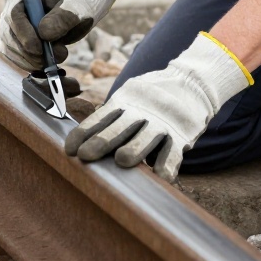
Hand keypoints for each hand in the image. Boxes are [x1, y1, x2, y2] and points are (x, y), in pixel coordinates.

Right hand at [0, 0, 117, 71]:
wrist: (78, 9)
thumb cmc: (77, 3)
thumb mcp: (76, 7)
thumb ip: (62, 18)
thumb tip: (44, 34)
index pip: (14, 16)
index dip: (24, 35)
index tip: (40, 50)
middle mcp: (11, 10)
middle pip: (10, 36)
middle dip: (30, 52)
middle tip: (54, 58)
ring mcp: (11, 27)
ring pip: (12, 50)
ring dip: (33, 60)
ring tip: (58, 56)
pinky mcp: (16, 42)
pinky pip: (17, 58)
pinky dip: (31, 64)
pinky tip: (48, 63)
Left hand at [64, 32, 252, 180]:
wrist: (192, 83)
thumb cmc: (151, 98)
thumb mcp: (130, 97)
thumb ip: (112, 115)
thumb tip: (83, 139)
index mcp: (124, 102)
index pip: (100, 118)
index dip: (83, 133)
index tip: (69, 149)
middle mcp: (141, 111)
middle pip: (119, 128)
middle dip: (101, 142)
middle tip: (85, 156)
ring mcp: (162, 123)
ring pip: (146, 138)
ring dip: (134, 149)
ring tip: (121, 161)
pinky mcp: (181, 134)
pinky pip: (173, 152)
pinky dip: (167, 164)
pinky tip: (160, 177)